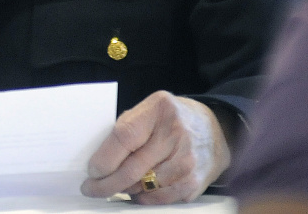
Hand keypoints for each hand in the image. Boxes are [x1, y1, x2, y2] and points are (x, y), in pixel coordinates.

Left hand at [80, 91, 229, 203]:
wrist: (216, 132)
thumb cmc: (173, 120)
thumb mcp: (151, 109)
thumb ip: (128, 127)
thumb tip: (99, 159)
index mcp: (160, 109)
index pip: (124, 137)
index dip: (104, 158)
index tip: (91, 170)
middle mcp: (176, 135)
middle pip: (132, 168)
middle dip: (106, 183)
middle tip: (91, 188)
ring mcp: (187, 161)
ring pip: (143, 187)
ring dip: (125, 190)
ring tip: (116, 186)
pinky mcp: (194, 183)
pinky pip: (159, 198)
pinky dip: (143, 197)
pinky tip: (138, 191)